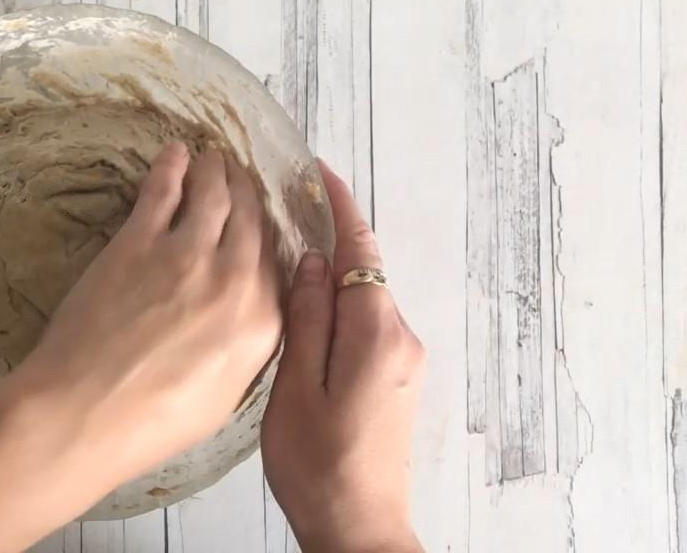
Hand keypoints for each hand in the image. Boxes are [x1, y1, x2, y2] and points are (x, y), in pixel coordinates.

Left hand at [10, 142, 283, 485]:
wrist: (88, 411)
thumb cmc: (154, 421)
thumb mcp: (225, 395)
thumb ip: (246, 347)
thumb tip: (246, 318)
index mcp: (263, 323)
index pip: (278, 262)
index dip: (268, 233)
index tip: (263, 217)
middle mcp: (235, 279)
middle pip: (250, 220)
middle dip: (247, 191)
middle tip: (240, 173)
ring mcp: (186, 254)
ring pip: (212, 195)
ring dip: (215, 171)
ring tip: (213, 157)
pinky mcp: (138, 242)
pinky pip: (162, 191)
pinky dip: (172, 167)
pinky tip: (175, 153)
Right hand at [261, 162, 424, 552]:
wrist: (359, 527)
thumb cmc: (317, 463)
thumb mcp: (298, 386)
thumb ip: (308, 318)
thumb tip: (313, 260)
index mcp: (376, 334)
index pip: (361, 250)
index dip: (339, 206)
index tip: (317, 170)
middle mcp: (400, 338)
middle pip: (365, 270)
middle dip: (329, 236)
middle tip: (282, 210)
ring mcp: (404, 360)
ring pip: (364, 298)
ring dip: (332, 273)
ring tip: (283, 257)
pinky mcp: (397, 379)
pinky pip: (367, 323)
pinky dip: (340, 304)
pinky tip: (307, 309)